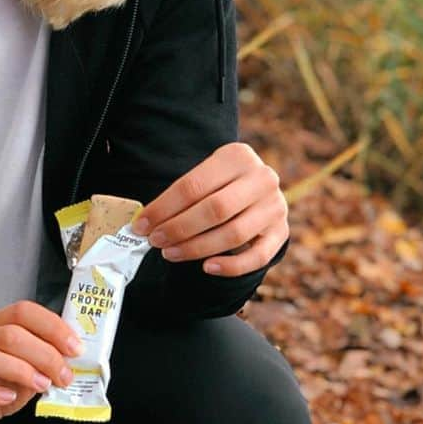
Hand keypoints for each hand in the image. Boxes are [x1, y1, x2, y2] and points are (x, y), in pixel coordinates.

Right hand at [0, 300, 83, 423]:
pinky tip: (9, 398)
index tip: (75, 348)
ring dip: (21, 370)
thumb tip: (69, 361)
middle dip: (44, 354)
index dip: (53, 327)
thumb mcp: (19, 369)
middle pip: (9, 333)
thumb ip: (39, 361)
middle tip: (63, 375)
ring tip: (42, 385)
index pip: (23, 311)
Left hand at [130, 142, 287, 276]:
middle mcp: (262, 178)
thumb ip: (180, 196)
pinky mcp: (281, 232)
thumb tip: (145, 223)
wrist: (255, 189)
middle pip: (214, 209)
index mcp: (237, 156)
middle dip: (179, 229)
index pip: (193, 185)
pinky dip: (231, 266)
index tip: (141, 225)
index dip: (163, 208)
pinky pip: (257, 257)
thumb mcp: (204, 176)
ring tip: (170, 254)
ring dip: (197, 248)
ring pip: (233, 234)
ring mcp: (275, 206)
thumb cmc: (218, 183)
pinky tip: (206, 268)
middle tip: (155, 241)